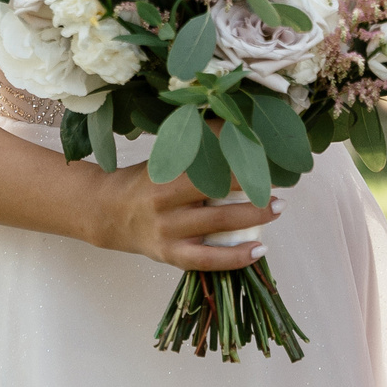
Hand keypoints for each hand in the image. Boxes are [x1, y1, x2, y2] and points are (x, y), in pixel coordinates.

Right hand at [91, 162, 277, 270]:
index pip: (208, 169)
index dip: (240, 166)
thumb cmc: (143, 182)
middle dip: (253, 193)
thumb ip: (194, 148)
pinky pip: (208, 260)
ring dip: (252, 219)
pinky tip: (258, 249)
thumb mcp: (163, 160)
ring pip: (217, 228)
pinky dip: (236, 257)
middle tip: (278, 187)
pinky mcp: (171, 256)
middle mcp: (165, 207)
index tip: (266, 159)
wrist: (107, 213)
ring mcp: (168, 234)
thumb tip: (232, 126)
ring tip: (277, 209)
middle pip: (217, 198)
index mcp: (163, 178)